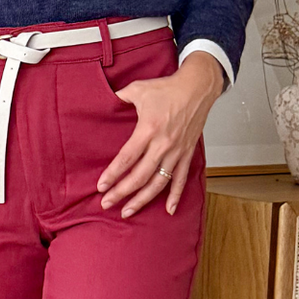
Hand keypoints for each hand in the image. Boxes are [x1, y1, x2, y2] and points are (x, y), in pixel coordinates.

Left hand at [98, 50, 223, 217]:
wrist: (197, 87)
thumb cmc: (168, 88)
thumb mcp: (138, 89)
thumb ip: (118, 98)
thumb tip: (102, 102)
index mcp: (149, 129)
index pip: (127, 158)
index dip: (113, 174)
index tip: (101, 186)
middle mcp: (163, 144)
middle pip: (140, 176)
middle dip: (121, 192)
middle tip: (106, 203)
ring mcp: (177, 151)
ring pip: (158, 183)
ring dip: (142, 200)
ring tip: (127, 211)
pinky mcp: (187, 153)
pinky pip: (181, 178)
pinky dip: (176, 195)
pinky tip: (168, 210)